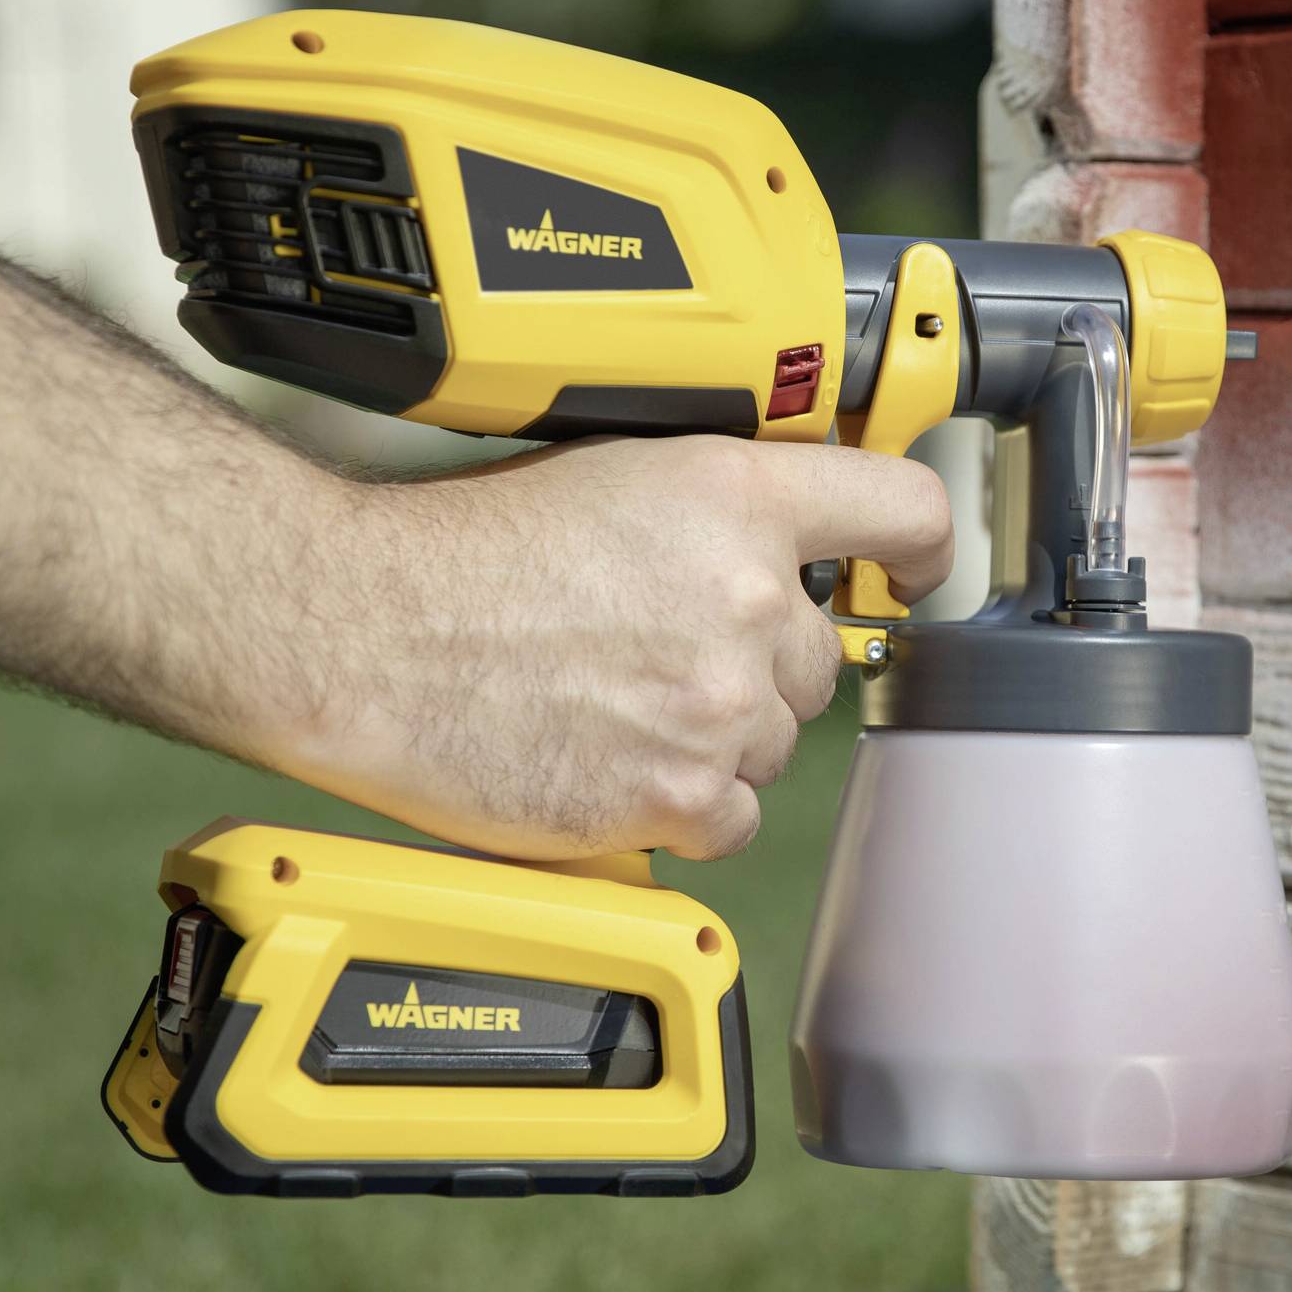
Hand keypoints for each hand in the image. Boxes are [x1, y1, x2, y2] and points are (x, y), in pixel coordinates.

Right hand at [267, 437, 950, 861]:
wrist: (367, 633)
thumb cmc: (459, 552)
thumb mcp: (613, 473)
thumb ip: (717, 507)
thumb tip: (777, 548)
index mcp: (734, 497)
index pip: (902, 509)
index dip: (923, 547)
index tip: (919, 571)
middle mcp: (744, 599)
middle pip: (819, 655)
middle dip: (754, 661)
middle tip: (655, 651)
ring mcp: (717, 707)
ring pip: (773, 741)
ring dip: (716, 735)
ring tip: (611, 704)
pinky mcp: (679, 796)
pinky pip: (731, 817)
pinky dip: (683, 805)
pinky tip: (609, 762)